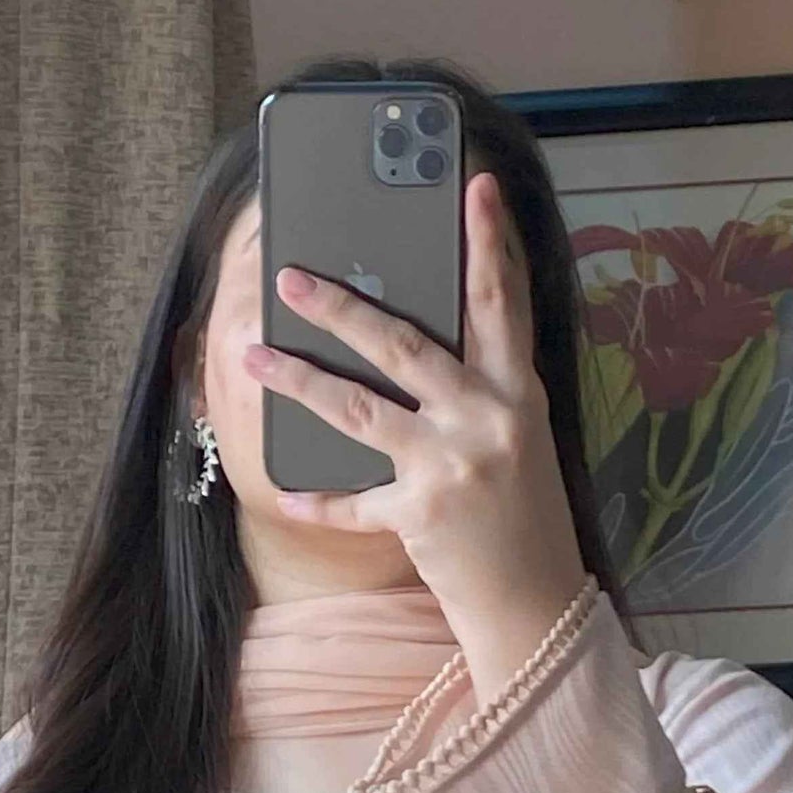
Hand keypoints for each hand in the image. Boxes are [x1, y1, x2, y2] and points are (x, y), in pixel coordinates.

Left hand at [241, 168, 590, 703]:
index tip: (475, 186)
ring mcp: (452, 466)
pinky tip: (284, 491)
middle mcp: (488, 420)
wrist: (538, 605)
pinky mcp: (420, 514)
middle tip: (293, 277)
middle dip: (342, 306)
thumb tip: (410, 340)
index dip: (491, 241)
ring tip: (253, 354)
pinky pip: (353, 503)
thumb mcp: (520, 439)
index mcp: (518, 392)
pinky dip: (318, 500)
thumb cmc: (525, 516)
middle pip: (405, 345)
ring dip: (299, 380)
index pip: (503, 303)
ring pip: (360, 408)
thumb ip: (479, 390)